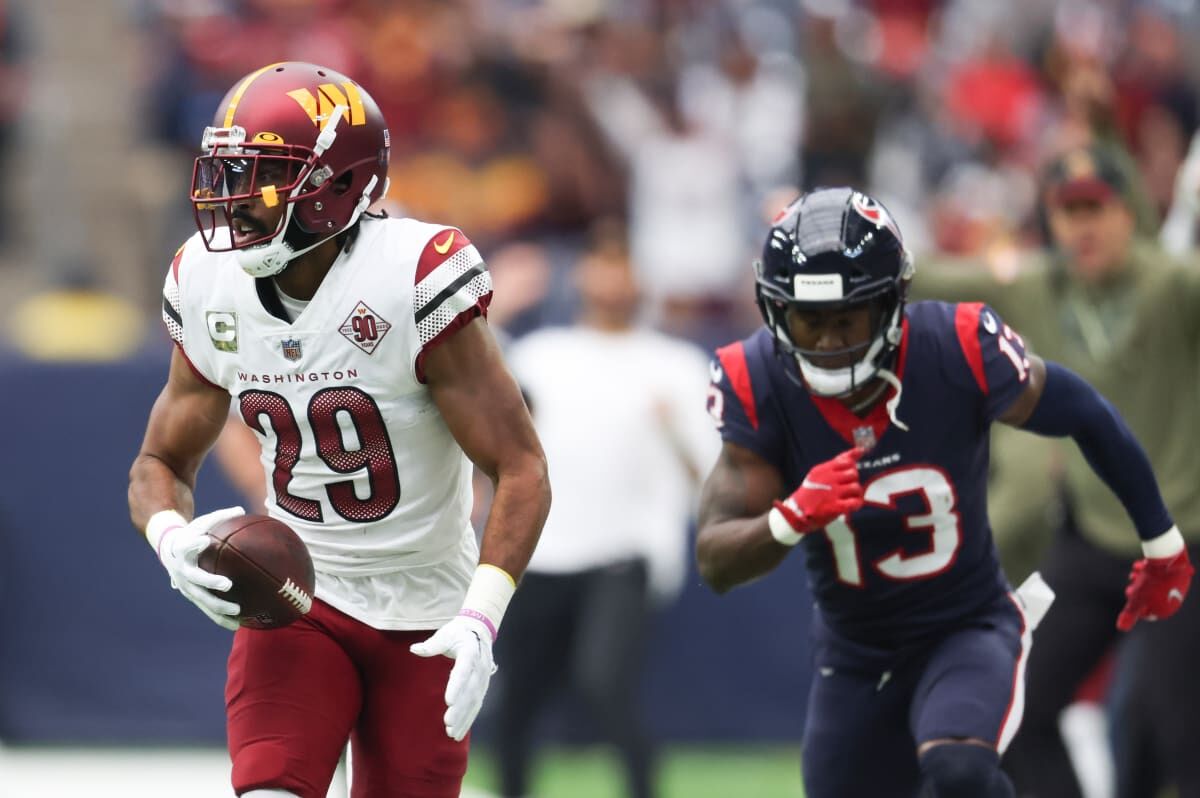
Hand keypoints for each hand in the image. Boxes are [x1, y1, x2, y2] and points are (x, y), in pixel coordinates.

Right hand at [158, 506, 243, 630]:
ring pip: (201, 599)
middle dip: (210, 582)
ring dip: (218, 607)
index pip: (187, 546)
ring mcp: (186, 586)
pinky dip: (220, 617)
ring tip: (238, 612)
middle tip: (227, 584)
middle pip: (195, 578)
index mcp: (183, 550)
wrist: (169, 549)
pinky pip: (207, 608)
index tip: (204, 540)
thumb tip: (241, 510)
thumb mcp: (202, 523)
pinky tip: (237, 625)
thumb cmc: (192, 532)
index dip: (194, 543)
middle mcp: (182, 570)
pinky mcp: (193, 595)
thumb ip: (220, 517)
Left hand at [410, 614, 496, 740]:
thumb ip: (431, 644)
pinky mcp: (482, 687)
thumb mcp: (445, 634)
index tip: (448, 702)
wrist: (479, 631)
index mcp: (470, 651)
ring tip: (452, 732)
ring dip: (464, 718)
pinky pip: (476, 705)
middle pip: (470, 690)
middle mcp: (480, 667)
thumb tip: (414, 649)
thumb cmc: (458, 633)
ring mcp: (483, 678)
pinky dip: (468, 719)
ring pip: (474, 701)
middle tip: (448, 723)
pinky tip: (458, 733)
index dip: (457, 686)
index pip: (464, 670)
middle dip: (460, 708)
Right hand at [772, 448, 865, 539]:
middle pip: (853, 474)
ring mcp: (832, 493)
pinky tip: (850, 505)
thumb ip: (839, 460)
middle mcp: (828, 479)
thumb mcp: (819, 472)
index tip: (843, 477)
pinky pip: (855, 502)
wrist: (796, 511)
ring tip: (848, 497)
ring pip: (856, 488)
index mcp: (824, 469)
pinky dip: (856, 504)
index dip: (850, 469)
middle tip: (844, 488)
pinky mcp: (835, 507)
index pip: (847, 462)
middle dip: (852, 481)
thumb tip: (861, 449)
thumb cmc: (810, 491)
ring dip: (855, 494)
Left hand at [1117, 550, 1193, 630]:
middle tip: (1132, 582)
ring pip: (1152, 584)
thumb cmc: (1151, 582)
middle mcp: (1176, 598)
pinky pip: (1159, 573)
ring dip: (1140, 578)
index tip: (1131, 597)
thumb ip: (1130, 614)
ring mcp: (1177, 585)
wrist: (1167, 558)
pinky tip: (1141, 565)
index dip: (1135, 605)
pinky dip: (1148, 570)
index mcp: (1168, 609)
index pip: (1147, 613)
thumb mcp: (1136, 599)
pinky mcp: (1176, 572)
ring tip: (1136, 572)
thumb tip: (1121, 627)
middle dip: (1137, 589)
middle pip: (1148, 597)